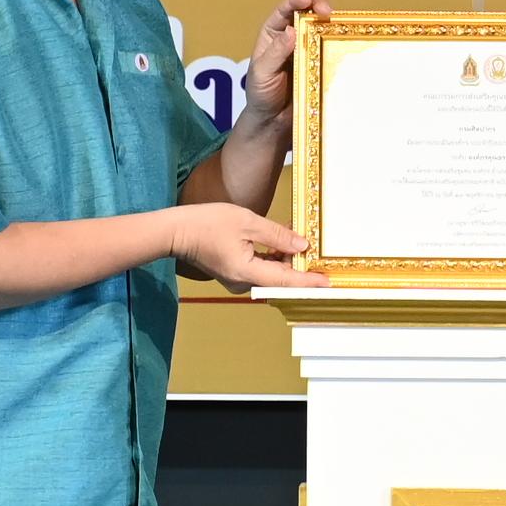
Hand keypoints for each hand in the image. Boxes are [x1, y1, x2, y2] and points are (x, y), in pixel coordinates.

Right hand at [167, 203, 309, 291]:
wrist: (176, 231)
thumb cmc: (206, 223)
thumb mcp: (247, 222)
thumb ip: (277, 235)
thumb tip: (301, 246)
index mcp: (246, 272)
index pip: (285, 281)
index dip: (308, 282)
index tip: (328, 283)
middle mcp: (243, 283)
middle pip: (279, 279)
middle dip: (298, 266)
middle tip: (315, 248)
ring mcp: (237, 280)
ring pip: (270, 274)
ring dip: (285, 260)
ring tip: (298, 239)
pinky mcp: (234, 273)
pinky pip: (260, 269)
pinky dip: (273, 259)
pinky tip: (280, 243)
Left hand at [234, 0, 332, 131]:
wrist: (273, 122)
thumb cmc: (261, 95)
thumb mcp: (263, 73)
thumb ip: (276, 52)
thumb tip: (292, 30)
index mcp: (272, 34)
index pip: (284, 11)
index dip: (296, 1)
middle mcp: (291, 39)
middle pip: (307, 15)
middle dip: (318, 8)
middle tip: (328, 12)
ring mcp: (307, 51)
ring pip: (321, 31)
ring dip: (330, 25)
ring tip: (336, 26)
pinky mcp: (319, 65)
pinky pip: (329, 51)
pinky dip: (336, 45)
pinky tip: (342, 44)